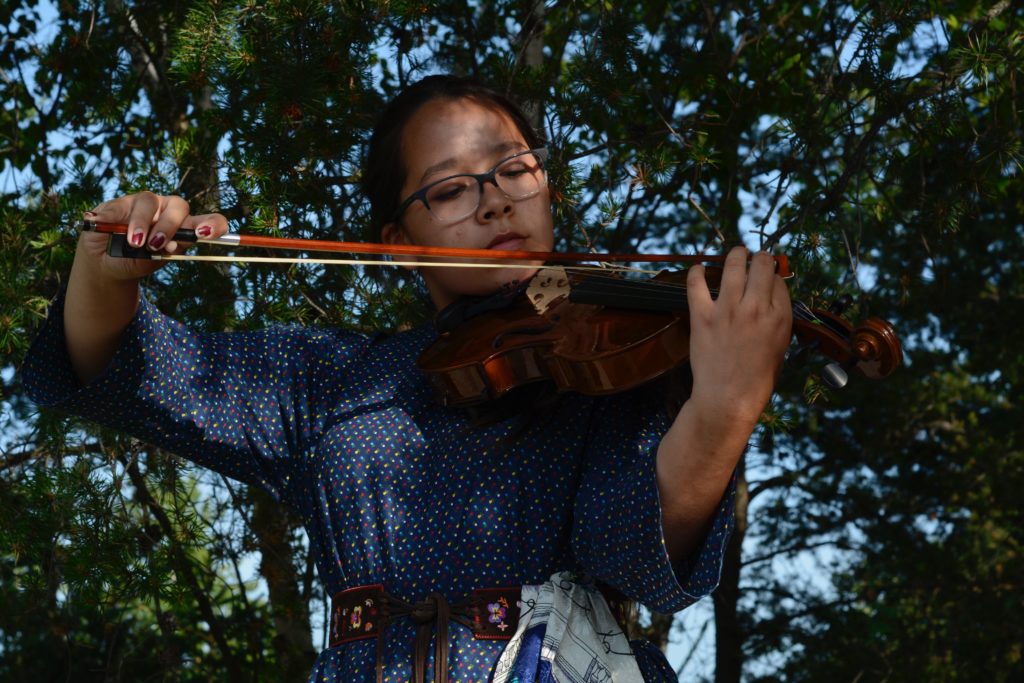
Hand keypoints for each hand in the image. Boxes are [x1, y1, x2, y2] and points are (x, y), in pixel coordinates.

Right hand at [80, 192, 229, 281]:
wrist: (106, 263)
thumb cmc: (135, 261)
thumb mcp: (150, 262)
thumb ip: (161, 254)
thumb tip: (169, 246)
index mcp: (185, 227)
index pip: (210, 221)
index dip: (213, 224)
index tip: (205, 234)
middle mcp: (168, 212)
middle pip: (178, 207)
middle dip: (169, 226)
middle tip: (156, 245)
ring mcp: (146, 204)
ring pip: (149, 201)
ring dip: (142, 222)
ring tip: (135, 242)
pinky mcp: (120, 202)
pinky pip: (119, 205)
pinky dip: (111, 216)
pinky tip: (104, 224)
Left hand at [685, 246, 792, 427]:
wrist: (729, 397)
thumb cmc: (757, 377)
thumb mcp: (780, 346)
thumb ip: (778, 318)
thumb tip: (773, 294)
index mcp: (780, 317)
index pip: (778, 280)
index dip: (772, 276)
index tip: (766, 278)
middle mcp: (757, 308)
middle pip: (762, 265)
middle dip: (759, 257)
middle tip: (753, 258)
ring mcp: (728, 310)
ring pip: (733, 265)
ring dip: (735, 254)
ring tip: (736, 253)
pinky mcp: (703, 316)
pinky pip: (696, 284)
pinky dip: (696, 272)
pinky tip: (698, 268)